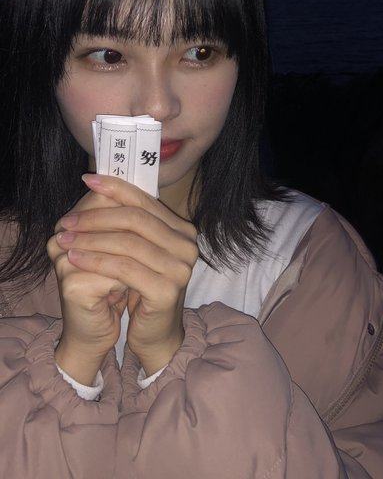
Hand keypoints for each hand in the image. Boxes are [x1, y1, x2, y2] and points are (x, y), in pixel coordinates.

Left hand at [50, 174, 197, 378]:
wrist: (156, 333)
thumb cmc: (142, 288)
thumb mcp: (137, 251)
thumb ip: (128, 223)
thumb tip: (98, 185)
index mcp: (183, 230)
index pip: (145, 201)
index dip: (116, 187)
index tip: (87, 179)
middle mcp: (188, 245)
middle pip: (136, 219)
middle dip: (97, 216)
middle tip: (66, 220)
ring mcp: (181, 268)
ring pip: (128, 242)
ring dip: (91, 238)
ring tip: (64, 239)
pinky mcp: (167, 290)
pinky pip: (123, 268)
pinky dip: (95, 261)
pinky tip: (74, 259)